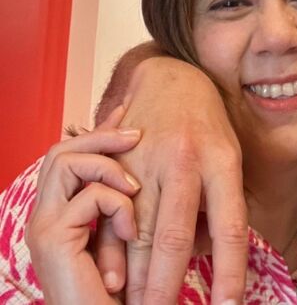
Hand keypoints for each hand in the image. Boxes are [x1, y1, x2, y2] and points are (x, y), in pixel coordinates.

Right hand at [26, 107, 141, 303]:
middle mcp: (43, 215)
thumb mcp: (126, 235)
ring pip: (67, 161)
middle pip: (60, 150)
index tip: (127, 113)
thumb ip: (125, 204)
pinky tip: (128, 231)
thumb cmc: (125, 290)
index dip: (98, 131)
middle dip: (101, 135)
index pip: (68, 156)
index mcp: (58, 213)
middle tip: (136, 134)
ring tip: (134, 190)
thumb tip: (149, 169)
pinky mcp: (52, 239)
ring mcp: (43, 226)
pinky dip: (117, 207)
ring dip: (108, 167)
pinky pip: (89, 197)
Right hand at [97, 56, 246, 304]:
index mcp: (222, 162)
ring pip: (137, 230)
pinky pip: (111, 212)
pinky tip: (109, 277)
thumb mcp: (229, 158)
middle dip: (165, 287)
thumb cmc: (208, 127)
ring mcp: (149, 160)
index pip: (230, 227)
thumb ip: (218, 207)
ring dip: (134, 278)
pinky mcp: (120, 160)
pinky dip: (110, 250)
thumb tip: (204, 259)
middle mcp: (185, 160)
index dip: (230, 272)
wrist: (173, 77)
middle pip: (173, 236)